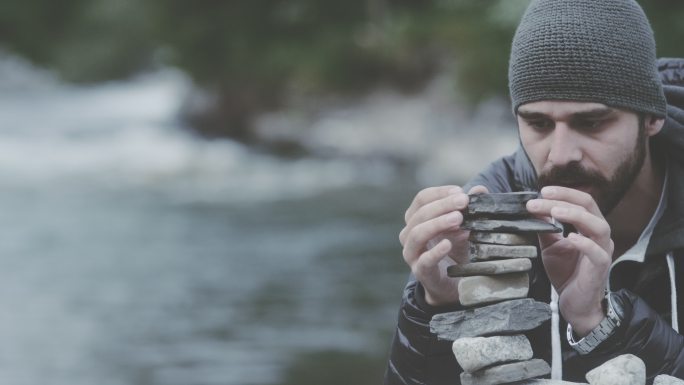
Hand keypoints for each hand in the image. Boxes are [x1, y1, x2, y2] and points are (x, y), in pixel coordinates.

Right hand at [399, 185, 488, 305]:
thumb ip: (470, 209)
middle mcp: (410, 234)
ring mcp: (412, 253)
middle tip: (463, 201)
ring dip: (437, 223)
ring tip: (458, 219)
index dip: (440, 193)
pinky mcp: (421, 272)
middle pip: (420, 213)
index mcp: (417, 220)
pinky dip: (435, 251)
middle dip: (442, 205)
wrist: (453, 284)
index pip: (421, 199)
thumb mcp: (465, 228)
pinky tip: (448, 244)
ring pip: (416, 233)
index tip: (460, 192)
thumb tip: (480, 189)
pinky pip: (423, 260)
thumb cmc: (456, 252)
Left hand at [526, 186, 613, 335]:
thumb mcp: (550, 246)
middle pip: (589, 206)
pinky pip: (597, 252)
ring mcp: (603, 250)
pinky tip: (570, 237)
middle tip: (542, 195)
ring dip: (575, 215)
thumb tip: (532, 208)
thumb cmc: (566, 272)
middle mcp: (599, 235)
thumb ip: (544, 228)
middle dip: (565, 197)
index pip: (581, 201)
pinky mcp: (601, 268)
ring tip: (555, 211)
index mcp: (588, 226)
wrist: (574, 303)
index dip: (563, 193)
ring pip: (598, 225)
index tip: (541, 191)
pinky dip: (584, 243)